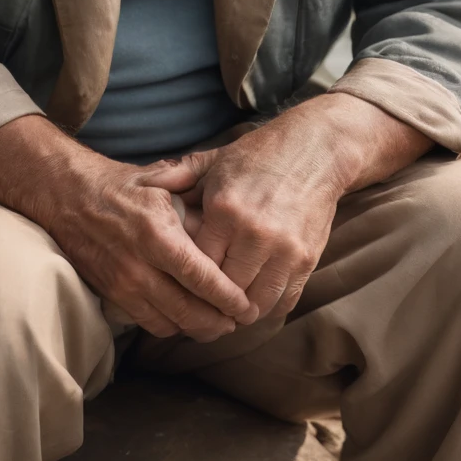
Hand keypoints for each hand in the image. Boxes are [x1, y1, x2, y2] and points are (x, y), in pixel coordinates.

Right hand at [0, 114, 256, 342]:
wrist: (67, 195)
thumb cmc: (120, 185)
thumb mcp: (160, 180)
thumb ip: (194, 198)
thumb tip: (228, 216)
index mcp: (157, 232)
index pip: (201, 276)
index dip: (228, 297)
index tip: (247, 305)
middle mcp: (139, 264)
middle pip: (190, 311)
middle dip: (220, 321)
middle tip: (241, 320)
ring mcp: (123, 284)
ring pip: (171, 324)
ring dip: (199, 329)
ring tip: (220, 323)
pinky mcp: (111, 295)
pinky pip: (149, 324)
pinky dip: (173, 327)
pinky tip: (188, 319)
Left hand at [149, 92, 431, 321]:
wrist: (316, 148)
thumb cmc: (259, 155)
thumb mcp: (216, 162)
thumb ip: (181, 182)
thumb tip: (144, 197)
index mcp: (224, 209)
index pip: (195, 266)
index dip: (186, 280)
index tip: (179, 287)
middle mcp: (253, 232)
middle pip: (223, 292)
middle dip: (211, 303)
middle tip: (200, 310)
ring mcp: (283, 249)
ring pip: (254, 305)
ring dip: (240, 311)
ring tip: (227, 311)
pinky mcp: (307, 259)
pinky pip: (283, 300)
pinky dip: (268, 306)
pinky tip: (256, 300)